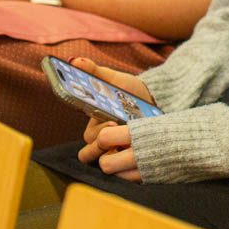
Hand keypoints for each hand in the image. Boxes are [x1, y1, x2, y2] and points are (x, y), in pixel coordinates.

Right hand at [72, 58, 154, 182]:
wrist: (154, 101)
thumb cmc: (130, 92)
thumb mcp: (113, 79)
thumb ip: (94, 71)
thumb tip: (73, 61)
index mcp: (95, 123)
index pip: (88, 136)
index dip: (96, 131)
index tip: (110, 121)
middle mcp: (102, 139)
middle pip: (93, 152)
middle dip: (102, 145)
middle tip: (118, 130)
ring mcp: (117, 148)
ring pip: (107, 161)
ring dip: (117, 153)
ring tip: (131, 140)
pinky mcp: (131, 156)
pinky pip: (125, 167)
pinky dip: (132, 160)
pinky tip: (143, 148)